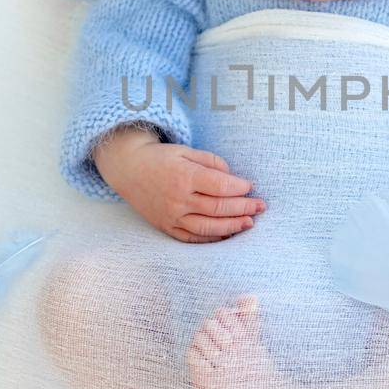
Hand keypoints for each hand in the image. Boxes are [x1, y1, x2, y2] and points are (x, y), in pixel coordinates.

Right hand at [93, 124, 265, 242]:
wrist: (128, 169)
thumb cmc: (161, 158)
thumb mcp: (186, 150)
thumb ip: (211, 162)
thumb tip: (233, 178)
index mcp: (183, 176)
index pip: (219, 186)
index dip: (239, 188)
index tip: (251, 186)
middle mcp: (177, 199)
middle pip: (217, 208)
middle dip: (243, 208)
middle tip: (261, 206)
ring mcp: (171, 216)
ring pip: (208, 227)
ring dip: (232, 226)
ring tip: (250, 223)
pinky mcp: (166, 227)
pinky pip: (192, 238)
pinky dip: (212, 238)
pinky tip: (228, 234)